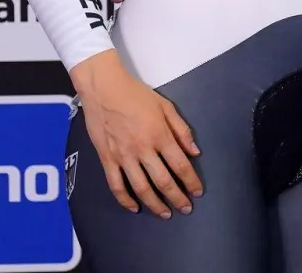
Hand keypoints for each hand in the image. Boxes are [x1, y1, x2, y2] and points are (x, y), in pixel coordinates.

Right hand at [71, 51, 202, 217]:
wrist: (103, 89)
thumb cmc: (135, 94)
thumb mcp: (165, 106)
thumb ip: (181, 130)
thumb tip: (194, 151)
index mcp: (160, 135)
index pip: (180, 165)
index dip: (191, 181)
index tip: (197, 192)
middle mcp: (143, 149)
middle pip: (163, 181)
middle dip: (177, 197)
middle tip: (185, 208)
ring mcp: (123, 156)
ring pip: (141, 188)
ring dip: (155, 204)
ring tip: (165, 213)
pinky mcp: (107, 159)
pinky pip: (116, 185)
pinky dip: (125, 200)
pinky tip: (134, 207)